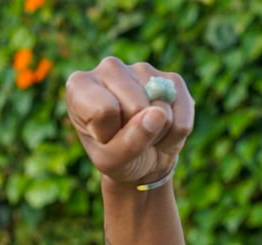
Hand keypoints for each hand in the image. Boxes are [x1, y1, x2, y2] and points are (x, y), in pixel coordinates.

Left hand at [65, 57, 193, 187]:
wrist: (142, 159)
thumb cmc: (115, 156)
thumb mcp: (111, 160)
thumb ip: (128, 143)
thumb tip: (159, 113)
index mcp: (80, 84)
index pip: (103, 111)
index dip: (108, 134)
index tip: (102, 136)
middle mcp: (109, 67)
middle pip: (134, 108)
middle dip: (134, 133)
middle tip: (125, 136)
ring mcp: (142, 69)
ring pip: (160, 111)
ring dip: (155, 134)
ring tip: (142, 132)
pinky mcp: (172, 79)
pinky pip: (181, 117)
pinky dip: (175, 134)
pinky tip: (162, 128)